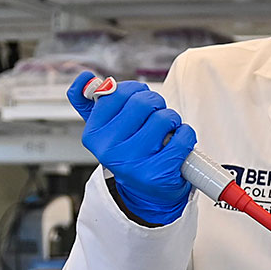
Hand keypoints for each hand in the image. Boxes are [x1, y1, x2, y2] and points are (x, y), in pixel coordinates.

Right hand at [68, 71, 195, 224]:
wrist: (147, 191)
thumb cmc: (128, 152)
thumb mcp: (104, 130)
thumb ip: (90, 103)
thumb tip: (85, 78)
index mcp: (93, 135)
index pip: (118, 92)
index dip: (135, 91)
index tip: (138, 100)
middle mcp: (110, 151)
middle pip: (144, 102)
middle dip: (156, 104)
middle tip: (155, 117)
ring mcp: (134, 164)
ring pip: (165, 118)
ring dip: (172, 120)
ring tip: (165, 134)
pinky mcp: (159, 174)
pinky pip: (183, 136)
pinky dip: (186, 135)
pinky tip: (176, 145)